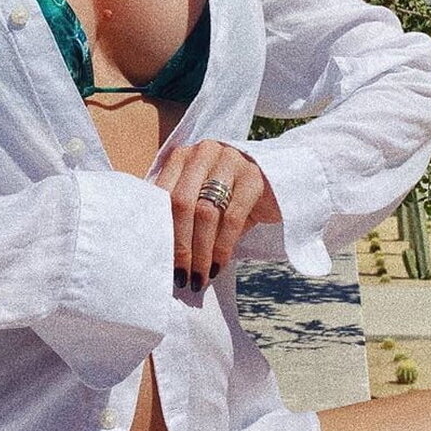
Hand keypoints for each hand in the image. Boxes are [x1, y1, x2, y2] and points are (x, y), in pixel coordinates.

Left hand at [153, 140, 280, 293]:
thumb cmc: (225, 195)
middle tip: (181, 276)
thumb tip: (159, 253)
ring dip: (201, 252)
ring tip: (199, 277)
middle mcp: (203, 153)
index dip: (160, 228)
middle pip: (183, 203)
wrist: (272, 182)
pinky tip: (218, 266)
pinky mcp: (253, 176)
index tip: (159, 258)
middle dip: (180, 245)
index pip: (163, 193)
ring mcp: (230, 161)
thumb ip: (178, 214)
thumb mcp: (198, 198)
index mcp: (182, 155)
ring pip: (207, 212)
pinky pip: (233, 217)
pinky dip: (223, 246)